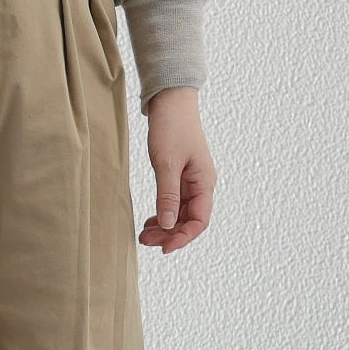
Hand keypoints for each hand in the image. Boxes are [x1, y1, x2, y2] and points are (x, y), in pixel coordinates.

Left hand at [139, 87, 215, 254]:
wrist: (171, 100)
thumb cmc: (172, 127)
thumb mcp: (167, 164)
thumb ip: (167, 196)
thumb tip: (169, 225)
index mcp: (204, 182)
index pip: (199, 221)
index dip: (182, 238)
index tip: (163, 249)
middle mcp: (202, 184)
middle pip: (189, 220)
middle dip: (169, 234)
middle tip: (144, 241)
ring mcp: (192, 180)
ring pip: (181, 213)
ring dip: (165, 226)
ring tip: (143, 234)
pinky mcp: (181, 175)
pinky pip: (175, 202)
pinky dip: (163, 213)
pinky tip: (150, 220)